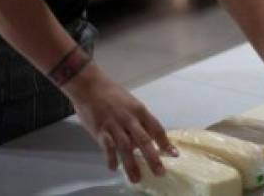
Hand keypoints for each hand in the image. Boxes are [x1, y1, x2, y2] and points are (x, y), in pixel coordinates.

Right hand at [64, 63, 176, 182]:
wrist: (90, 85)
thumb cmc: (111, 94)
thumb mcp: (130, 103)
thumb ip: (137, 121)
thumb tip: (142, 141)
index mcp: (139, 110)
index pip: (156, 128)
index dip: (165, 143)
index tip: (174, 154)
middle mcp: (129, 119)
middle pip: (144, 141)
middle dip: (153, 158)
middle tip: (160, 173)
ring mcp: (114, 125)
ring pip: (126, 147)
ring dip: (131, 165)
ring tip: (136, 178)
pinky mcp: (100, 130)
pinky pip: (107, 147)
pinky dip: (111, 158)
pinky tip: (114, 167)